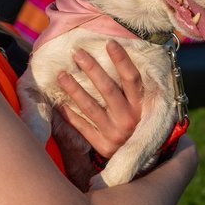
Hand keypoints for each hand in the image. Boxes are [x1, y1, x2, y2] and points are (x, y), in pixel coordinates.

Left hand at [55, 41, 143, 157]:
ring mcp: (114, 133)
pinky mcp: (102, 146)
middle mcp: (129, 119)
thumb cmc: (139, 123)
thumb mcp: (145, 107)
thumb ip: (134, 88)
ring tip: (61, 74)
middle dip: (92, 69)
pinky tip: (59, 102)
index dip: (121, 60)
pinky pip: (82, 127)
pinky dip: (70, 114)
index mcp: (142, 106)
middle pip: (108, 89)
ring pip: (91, 107)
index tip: (109, 42)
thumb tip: (120, 56)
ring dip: (74, 89)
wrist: (141, 161)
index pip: (131, 78)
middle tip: (77, 53)